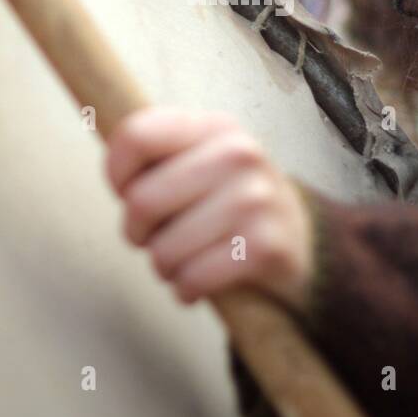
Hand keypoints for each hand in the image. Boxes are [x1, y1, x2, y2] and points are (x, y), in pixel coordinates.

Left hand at [105, 107, 314, 311]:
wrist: (300, 240)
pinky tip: (199, 281)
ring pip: (163, 249)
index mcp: (215, 126)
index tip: (127, 192)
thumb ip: (157, 156)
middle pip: (141, 200)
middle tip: (155, 237)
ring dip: (163, 266)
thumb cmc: (229, 202)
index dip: (117, 173)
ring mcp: (255, 200)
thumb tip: (117, 177)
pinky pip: (192, 279)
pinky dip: (185, 289)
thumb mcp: (202, 160)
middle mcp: (239, 154)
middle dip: (136, 232)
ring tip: (183, 260)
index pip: (136, 135)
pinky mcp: (264, 247)